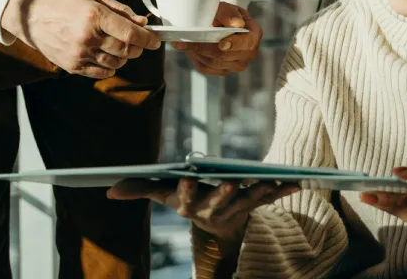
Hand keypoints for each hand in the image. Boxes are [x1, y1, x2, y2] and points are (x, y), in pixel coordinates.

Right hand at [0, 0, 160, 78]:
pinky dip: (110, 66)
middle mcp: (87, 36)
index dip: (147, 39)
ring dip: (124, 57)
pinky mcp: (72, 66)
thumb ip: (121, 11)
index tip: (155, 41)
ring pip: (116, 63)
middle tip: (137, 42)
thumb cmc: (67, 5)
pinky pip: (102, 72)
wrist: (34, 17)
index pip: (130, 33)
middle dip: (137, 47)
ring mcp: (79, 54)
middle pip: (126, 50)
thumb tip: (143, 23)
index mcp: (94, 16)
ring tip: (118, 46)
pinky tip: (106, 55)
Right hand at [108, 177, 297, 243]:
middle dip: (226, 194)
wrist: (216, 226)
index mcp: (191, 206)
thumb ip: (139, 190)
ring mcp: (236, 208)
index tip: (187, 179)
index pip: (186, 199)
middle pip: (220, 203)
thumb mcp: (162, 196)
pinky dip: (283, 191)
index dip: (187, 191)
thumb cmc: (187, 201)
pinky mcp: (254, 205)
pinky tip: (297, 182)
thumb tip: (109, 191)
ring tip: (272, 181)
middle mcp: (214, 210)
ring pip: (249, 201)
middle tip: (232, 183)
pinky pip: (270, 198)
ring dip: (261, 192)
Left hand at [174, 2, 262, 76]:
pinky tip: (187, 48)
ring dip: (196, 52)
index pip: (246, 43)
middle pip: (224, 56)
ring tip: (181, 42)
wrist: (223, 24)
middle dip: (204, 47)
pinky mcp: (222, 71)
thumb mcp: (228, 9)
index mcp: (254, 37)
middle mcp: (248, 54)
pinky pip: (206, 68)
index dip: (233, 44)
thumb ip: (230, 14)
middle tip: (186, 39)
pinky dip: (195, 58)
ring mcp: (235, 65)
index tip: (221, 44)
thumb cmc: (226, 15)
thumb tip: (236, 23)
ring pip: (212, 63)